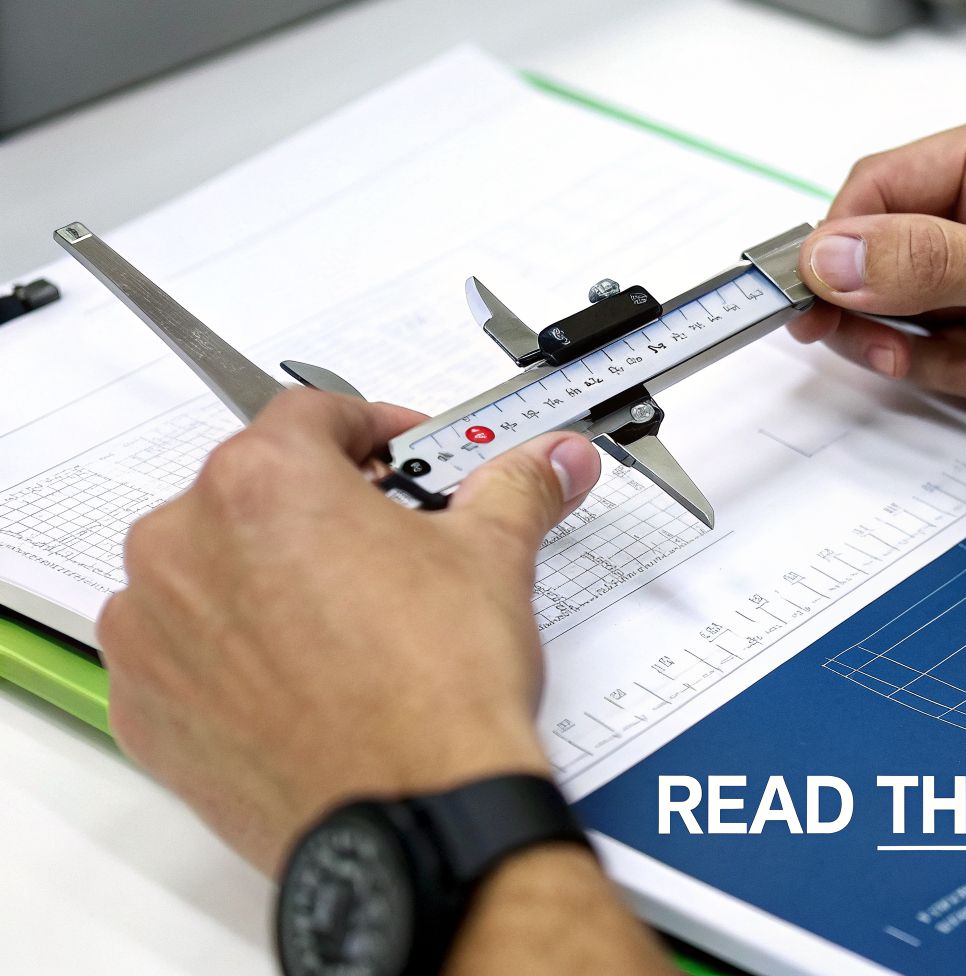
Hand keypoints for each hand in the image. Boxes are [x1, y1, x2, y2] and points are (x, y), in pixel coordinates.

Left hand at [98, 390, 602, 873]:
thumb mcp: (493, 558)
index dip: (375, 431)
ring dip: (269, 578)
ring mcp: (153, 631)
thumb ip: (515, 489)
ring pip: (210, 570)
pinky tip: (307, 678)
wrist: (411, 816)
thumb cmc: (435, 690)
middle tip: (390, 546)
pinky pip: (183, 652)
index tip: (407, 461)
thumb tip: (551, 463)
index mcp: (261, 484)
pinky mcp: (147, 707)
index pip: (312, 416)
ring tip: (350, 622)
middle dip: (323, 509)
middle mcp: (184, 545)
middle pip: (254, 492)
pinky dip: (233, 653)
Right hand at [789, 100, 965, 454]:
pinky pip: (950, 358)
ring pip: (911, 316)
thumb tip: (835, 255)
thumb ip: (932, 263)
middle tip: (886, 349)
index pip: (884, 187)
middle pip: (884, 256)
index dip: (837, 244)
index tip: (809, 296)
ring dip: (940, 355)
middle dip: (885, 310)